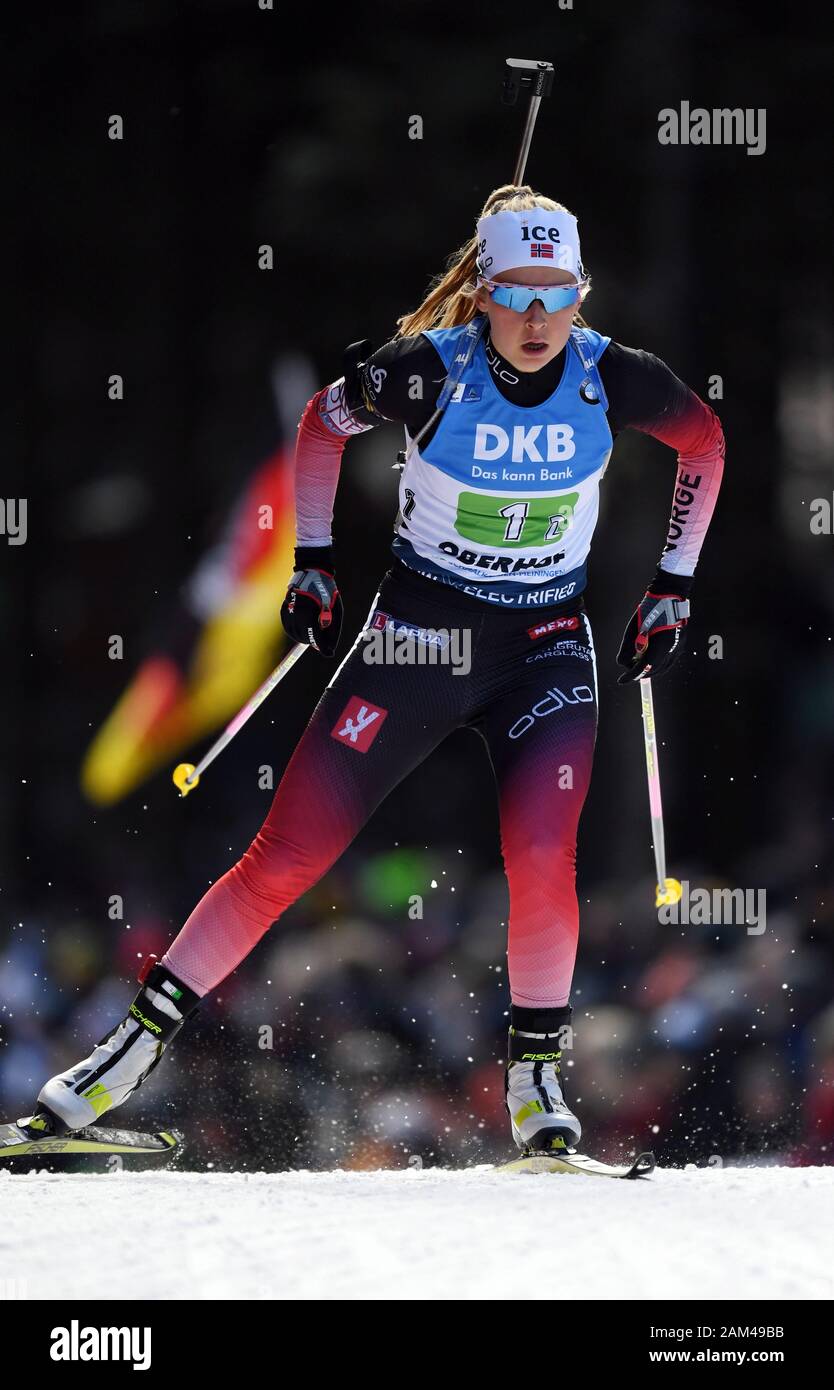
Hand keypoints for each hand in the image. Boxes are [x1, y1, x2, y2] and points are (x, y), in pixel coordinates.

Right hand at [280, 547, 342, 656]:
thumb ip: (332, 628)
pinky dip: (295, 630)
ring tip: (314, 631)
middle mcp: (295, 613)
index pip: (314, 636)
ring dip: (304, 636)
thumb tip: (329, 648)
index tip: (329, 653)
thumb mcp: (335, 609)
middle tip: (324, 638)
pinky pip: (288, 626)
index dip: (322, 647)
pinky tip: (303, 627)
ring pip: (294, 634)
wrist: (312, 571)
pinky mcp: (284, 608)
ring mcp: (288, 610)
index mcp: (308, 612)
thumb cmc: (327, 590)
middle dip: (314, 641)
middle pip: (303, 637)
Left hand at [617, 569, 690, 683]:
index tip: (622, 680)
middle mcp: (672, 649)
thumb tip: (622, 663)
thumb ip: (627, 647)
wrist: (669, 595)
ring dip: (650, 669)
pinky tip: (650, 659)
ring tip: (638, 665)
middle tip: (629, 672)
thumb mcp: (633, 629)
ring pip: (663, 667)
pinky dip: (659, 663)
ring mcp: (678, 646)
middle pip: (654, 670)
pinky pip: (669, 660)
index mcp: (660, 645)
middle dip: (640, 673)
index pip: (644, 667)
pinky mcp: (681, 643)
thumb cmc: (649, 610)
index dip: (631, 676)